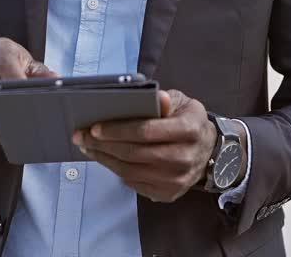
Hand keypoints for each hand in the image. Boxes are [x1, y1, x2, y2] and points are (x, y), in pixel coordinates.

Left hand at [74, 89, 216, 202]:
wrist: (208, 150)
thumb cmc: (188, 121)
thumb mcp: (182, 103)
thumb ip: (165, 100)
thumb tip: (157, 97)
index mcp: (189, 130)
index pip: (146, 131)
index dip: (118, 130)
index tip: (94, 127)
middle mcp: (185, 158)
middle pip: (135, 153)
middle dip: (103, 145)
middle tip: (82, 136)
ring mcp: (177, 179)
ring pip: (131, 171)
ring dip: (104, 159)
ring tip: (88, 148)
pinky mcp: (168, 193)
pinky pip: (134, 183)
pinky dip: (116, 170)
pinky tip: (106, 158)